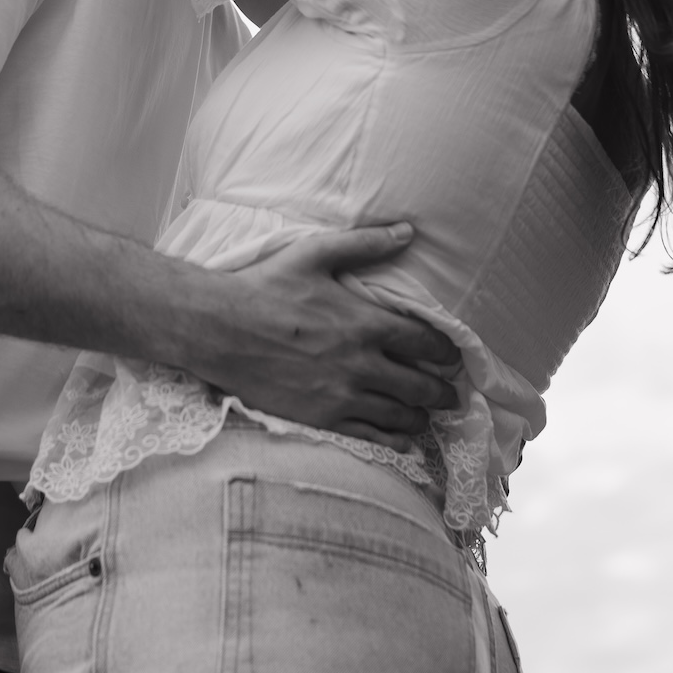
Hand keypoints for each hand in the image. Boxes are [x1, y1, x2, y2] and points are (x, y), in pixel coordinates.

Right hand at [182, 224, 462, 451]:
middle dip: (441, 390)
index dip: (445, 351)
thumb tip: (407, 231)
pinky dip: (394, 440)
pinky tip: (404, 441)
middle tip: (452, 394)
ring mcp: (342, 395)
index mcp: (364, 323)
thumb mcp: (315, 254)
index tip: (452, 356)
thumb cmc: (265, 288)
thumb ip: (365, 244)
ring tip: (428, 414)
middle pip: (420, 384)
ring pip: (399, 413)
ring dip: (420, 415)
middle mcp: (361, 364)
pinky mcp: (322, 418)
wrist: (220, 330)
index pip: (424, 341)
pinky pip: (370, 436)